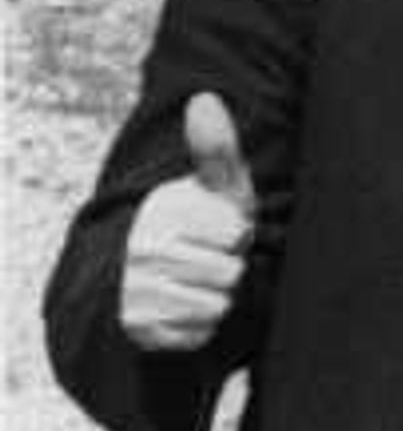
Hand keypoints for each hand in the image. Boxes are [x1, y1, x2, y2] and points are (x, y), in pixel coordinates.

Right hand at [118, 93, 258, 353]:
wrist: (137, 275)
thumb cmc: (194, 224)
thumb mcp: (211, 188)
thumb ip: (216, 148)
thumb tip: (205, 97)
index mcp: (162, 212)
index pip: (238, 235)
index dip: (237, 235)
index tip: (217, 230)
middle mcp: (142, 250)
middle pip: (230, 273)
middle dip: (228, 268)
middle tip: (206, 258)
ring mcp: (136, 291)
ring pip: (217, 305)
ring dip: (217, 298)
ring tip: (196, 282)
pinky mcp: (139, 328)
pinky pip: (199, 333)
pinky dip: (199, 326)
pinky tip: (184, 308)